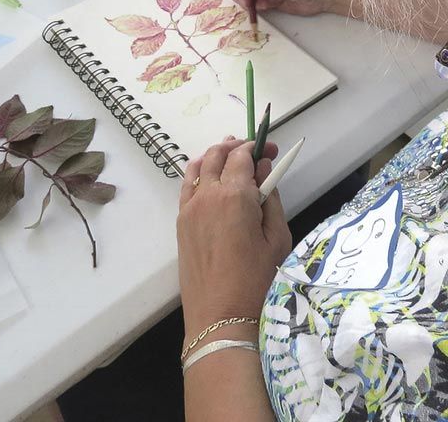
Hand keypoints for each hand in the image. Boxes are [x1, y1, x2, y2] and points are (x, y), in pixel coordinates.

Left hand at [177, 138, 291, 338]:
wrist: (220, 314)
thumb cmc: (257, 280)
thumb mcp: (278, 238)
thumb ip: (271, 198)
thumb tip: (264, 171)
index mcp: (235, 195)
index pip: (242, 155)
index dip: (258, 147)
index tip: (271, 150)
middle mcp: (208, 194)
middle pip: (218, 154)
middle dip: (238, 146)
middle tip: (256, 151)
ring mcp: (190, 206)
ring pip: (199, 165)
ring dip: (216, 155)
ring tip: (232, 156)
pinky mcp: (181, 219)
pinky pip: (187, 185)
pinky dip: (199, 172)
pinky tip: (210, 176)